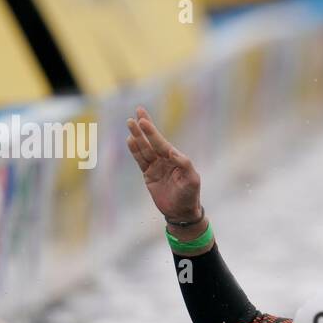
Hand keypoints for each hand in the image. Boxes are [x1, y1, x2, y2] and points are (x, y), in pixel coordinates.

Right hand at [126, 106, 202, 222]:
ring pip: (144, 149)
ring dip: (137, 136)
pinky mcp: (148, 175)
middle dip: (145, 127)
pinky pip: (140, 160)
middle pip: (152, 140)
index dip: (152, 132)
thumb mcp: (192, 180)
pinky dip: (135, 151)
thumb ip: (184, 164)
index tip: (143, 120)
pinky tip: (130, 140)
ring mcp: (156, 166)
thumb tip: (172, 152)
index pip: (162, 142)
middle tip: (138, 111)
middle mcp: (165, 160)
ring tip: (130, 123)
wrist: (181, 212)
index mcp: (176, 159)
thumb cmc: (190, 195)